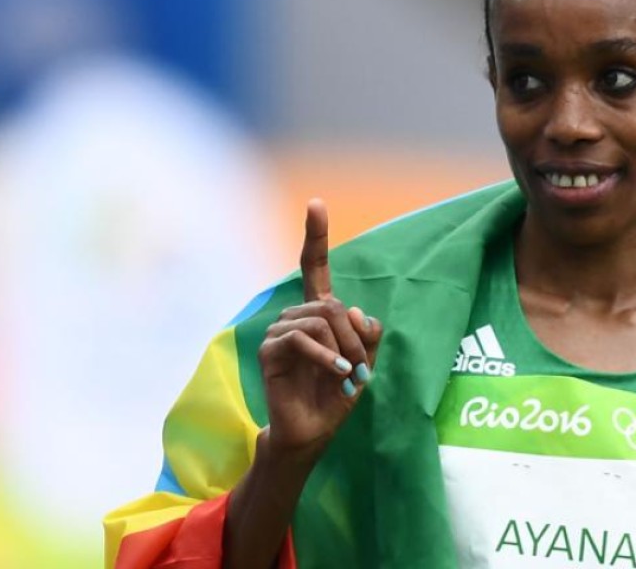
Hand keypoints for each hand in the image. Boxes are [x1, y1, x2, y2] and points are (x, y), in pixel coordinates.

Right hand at [257, 199, 382, 465]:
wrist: (312, 431)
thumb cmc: (336, 396)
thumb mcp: (363, 362)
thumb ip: (366, 334)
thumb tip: (353, 310)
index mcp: (318, 313)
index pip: (315, 267)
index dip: (316, 236)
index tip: (315, 203)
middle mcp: (296, 316)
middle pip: (331, 304)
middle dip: (354, 337)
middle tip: (361, 369)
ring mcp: (279, 331)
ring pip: (320, 319)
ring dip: (342, 349)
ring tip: (348, 376)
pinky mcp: (269, 350)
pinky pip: (300, 337)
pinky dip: (323, 356)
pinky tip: (336, 374)